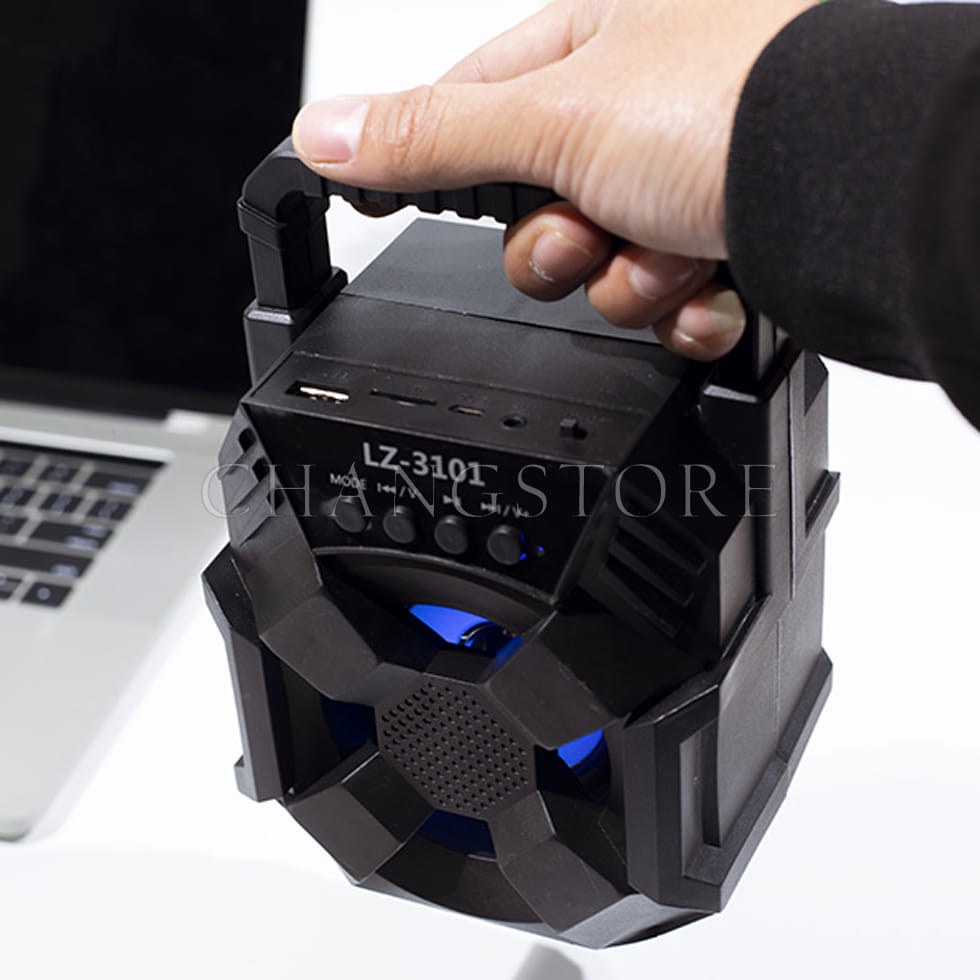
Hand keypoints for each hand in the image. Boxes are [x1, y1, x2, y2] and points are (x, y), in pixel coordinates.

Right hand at [293, 0, 813, 358]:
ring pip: (608, 271)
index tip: (383, 195)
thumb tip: (320, 133)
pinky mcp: (740, 242)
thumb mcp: (554, 119)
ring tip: (675, 248)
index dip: (434, 160)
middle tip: (591, 226)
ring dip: (631, 279)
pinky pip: (674, 302)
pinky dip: (686, 307)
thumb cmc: (736, 114)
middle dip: (562, 244)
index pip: (476, 108)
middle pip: (543, 210)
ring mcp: (696, 179)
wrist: (860, 192)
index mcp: (599, 49)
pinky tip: (713, 283)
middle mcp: (647, 110)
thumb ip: (433, 138)